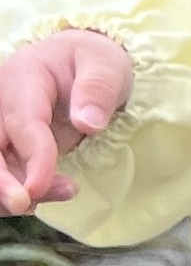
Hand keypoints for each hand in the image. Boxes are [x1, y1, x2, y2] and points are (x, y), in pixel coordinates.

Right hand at [0, 32, 134, 212]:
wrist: (79, 62)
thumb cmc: (92, 61)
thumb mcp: (105, 64)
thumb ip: (98, 89)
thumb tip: (88, 123)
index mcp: (21, 79)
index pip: (20, 122)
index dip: (30, 157)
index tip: (40, 186)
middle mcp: (1, 105)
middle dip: (1, 182)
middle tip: (29, 203)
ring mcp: (1, 128)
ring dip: (11, 191)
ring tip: (64, 192)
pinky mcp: (7, 147)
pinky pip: (4, 174)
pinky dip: (17, 192)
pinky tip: (52, 193)